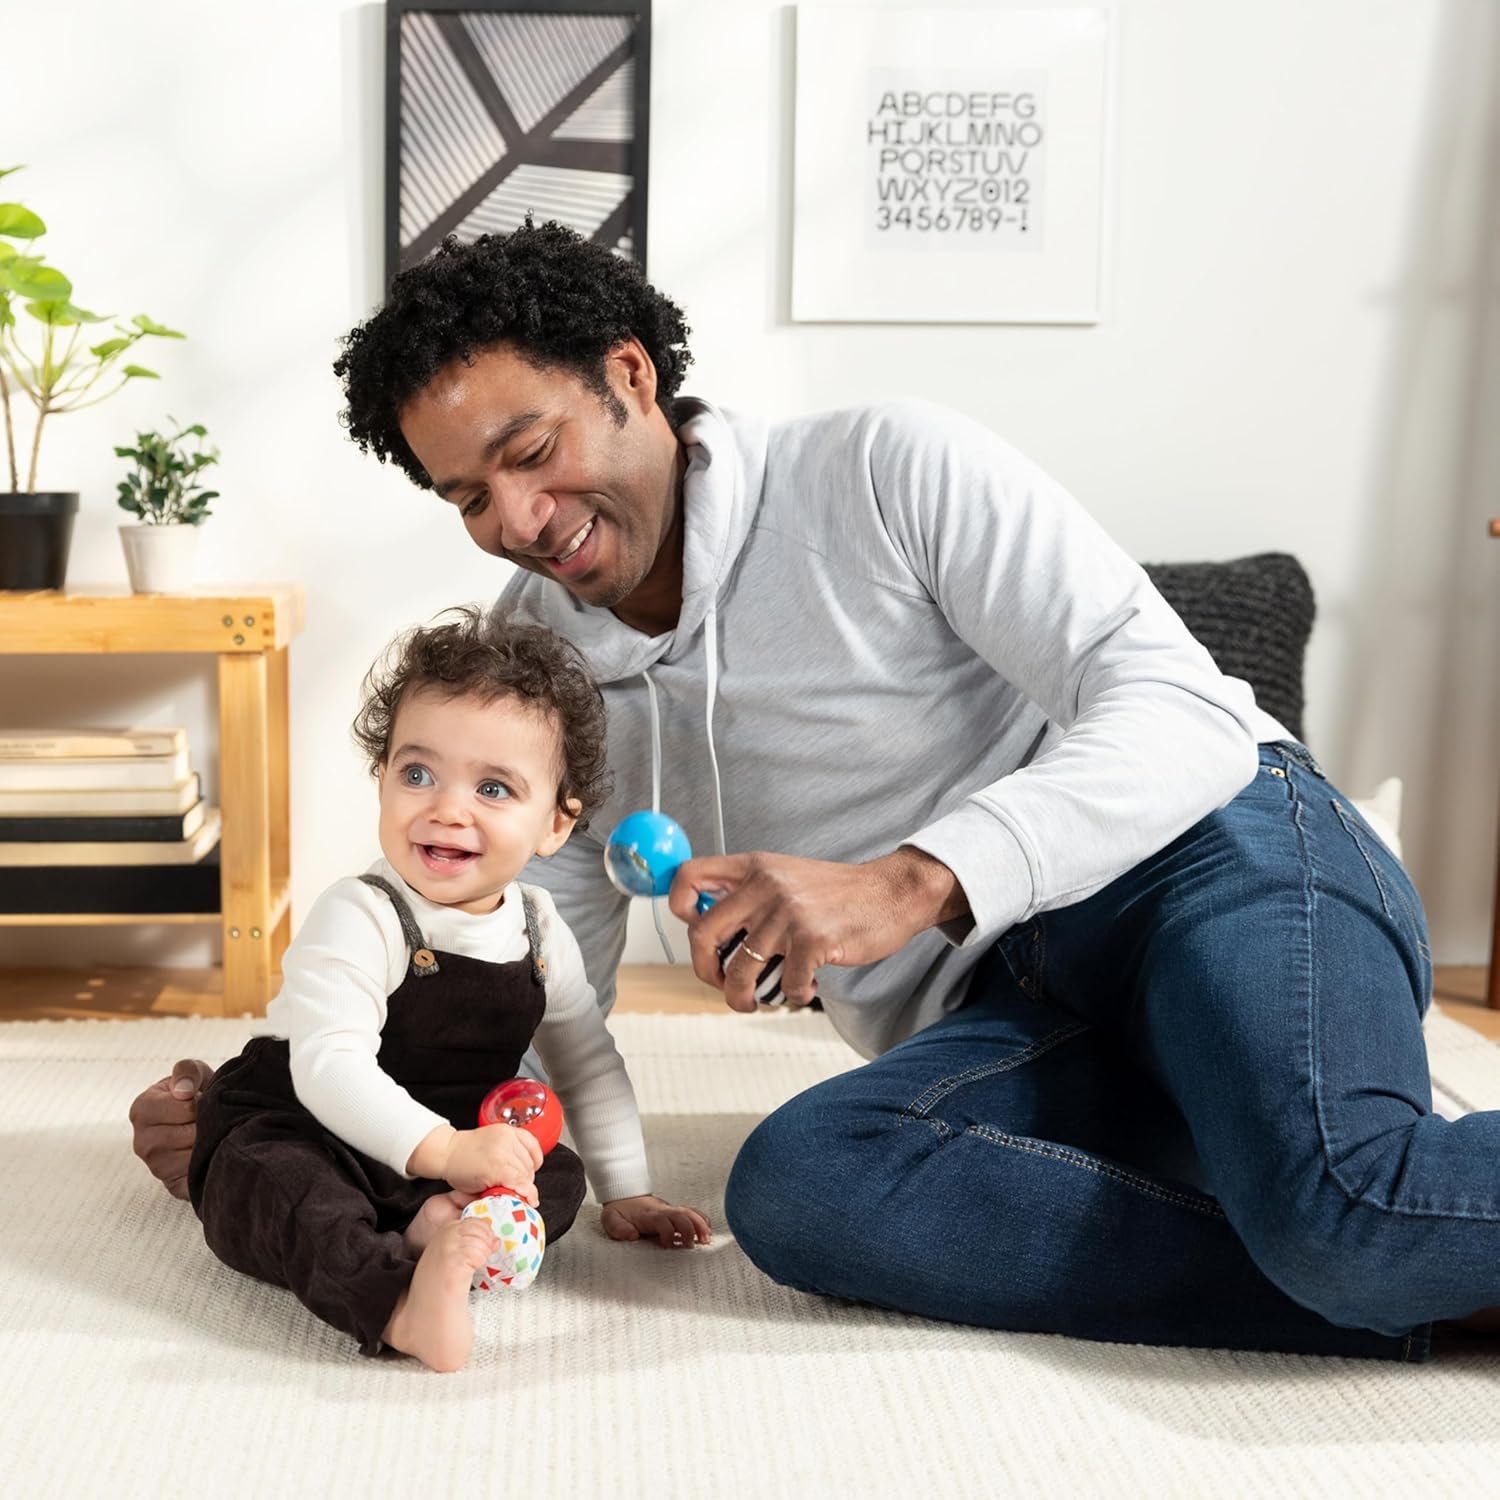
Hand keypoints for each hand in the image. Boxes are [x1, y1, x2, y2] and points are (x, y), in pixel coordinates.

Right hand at [128, 1059, 215, 1199]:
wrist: (208, 1125)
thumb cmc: (197, 1097)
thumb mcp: (194, 1075)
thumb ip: (188, 1071)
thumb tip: (184, 1091)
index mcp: (142, 1109)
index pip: (184, 1107)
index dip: (200, 1102)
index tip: (198, 1101)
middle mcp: (141, 1141)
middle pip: (191, 1132)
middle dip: (206, 1123)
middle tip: (204, 1119)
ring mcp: (155, 1166)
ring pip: (197, 1152)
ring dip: (210, 1140)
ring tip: (205, 1133)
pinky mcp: (172, 1183)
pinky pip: (199, 1171)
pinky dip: (210, 1159)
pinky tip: (205, 1152)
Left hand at [423, 1125, 542, 1203]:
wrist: (450, 1151)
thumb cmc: (460, 1171)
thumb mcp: (478, 1191)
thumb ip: (501, 1193)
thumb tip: (520, 1198)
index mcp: (495, 1166)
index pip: (521, 1182)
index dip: (528, 1194)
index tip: (531, 1201)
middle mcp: (504, 1148)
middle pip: (527, 1171)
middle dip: (525, 1184)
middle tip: (519, 1190)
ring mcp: (507, 1136)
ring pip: (530, 1159)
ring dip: (528, 1171)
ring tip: (519, 1177)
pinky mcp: (509, 1130)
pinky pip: (532, 1143)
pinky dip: (533, 1154)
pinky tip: (528, 1162)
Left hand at [601, 1194, 711, 1248]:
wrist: (623, 1195)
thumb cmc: (619, 1210)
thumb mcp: (610, 1219)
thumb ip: (618, 1228)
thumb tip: (631, 1236)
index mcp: (648, 1215)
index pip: (663, 1221)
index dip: (667, 1233)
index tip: (667, 1246)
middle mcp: (662, 1210)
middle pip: (681, 1215)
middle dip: (690, 1229)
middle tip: (692, 1246)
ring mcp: (669, 1209)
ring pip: (689, 1212)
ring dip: (699, 1224)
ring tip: (707, 1239)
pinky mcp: (674, 1211)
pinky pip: (691, 1212)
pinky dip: (701, 1219)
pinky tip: (708, 1231)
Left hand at [667, 848, 967, 1011]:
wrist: (891, 893)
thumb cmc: (838, 893)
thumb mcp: (787, 877)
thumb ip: (751, 893)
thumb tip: (708, 926)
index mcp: (753, 867)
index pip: (689, 875)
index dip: (679, 906)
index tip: (695, 929)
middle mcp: (764, 886)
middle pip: (701, 935)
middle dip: (704, 971)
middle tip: (721, 983)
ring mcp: (787, 913)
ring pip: (738, 971)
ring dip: (742, 998)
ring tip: (756, 1001)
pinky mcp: (812, 940)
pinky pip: (786, 984)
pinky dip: (794, 996)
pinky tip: (806, 988)